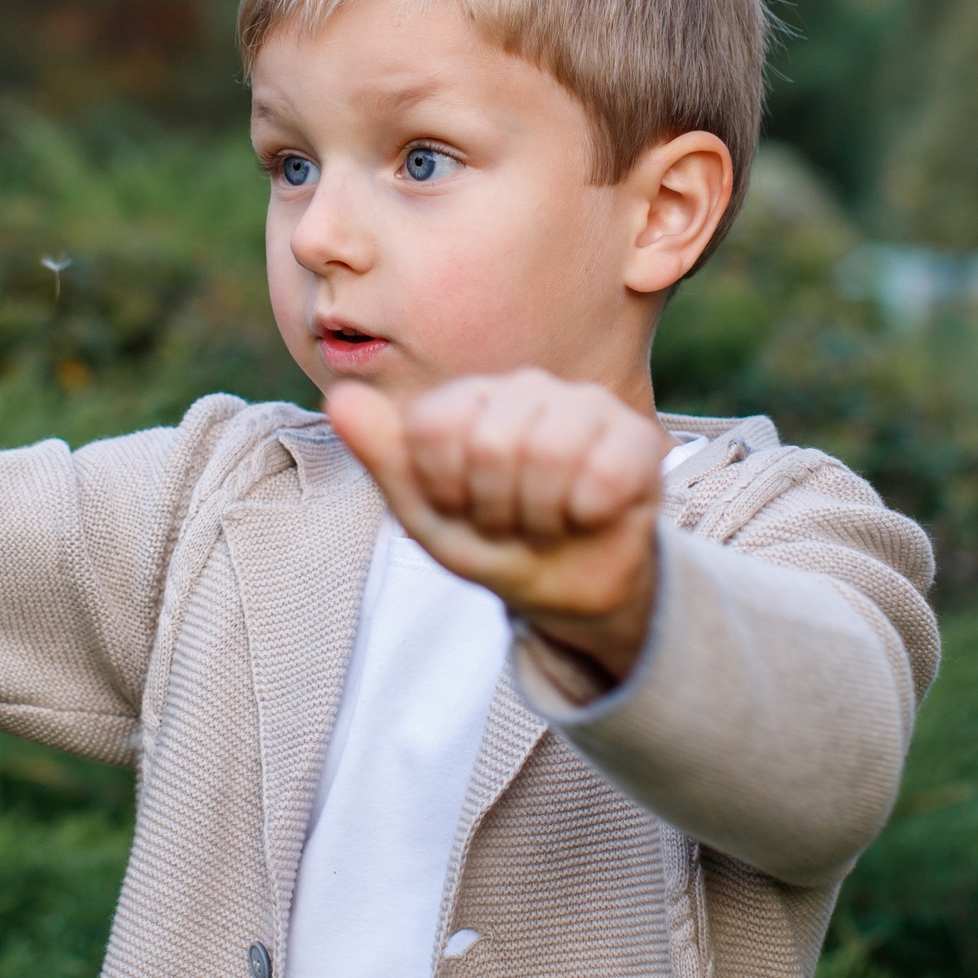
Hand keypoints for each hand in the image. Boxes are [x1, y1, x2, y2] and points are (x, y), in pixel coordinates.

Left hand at [326, 371, 672, 689]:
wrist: (566, 590)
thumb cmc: (492, 541)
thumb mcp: (425, 513)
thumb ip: (384, 456)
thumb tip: (340, 398)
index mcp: (468, 398)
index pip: (433, 428)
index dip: (443, 489)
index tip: (459, 507)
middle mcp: (526, 387)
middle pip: (491, 443)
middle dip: (494, 508)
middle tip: (509, 521)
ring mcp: (585, 406)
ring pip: (550, 454)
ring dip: (541, 516)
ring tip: (545, 521)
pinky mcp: (637, 438)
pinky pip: (604, 474)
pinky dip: (587, 514)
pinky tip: (588, 515)